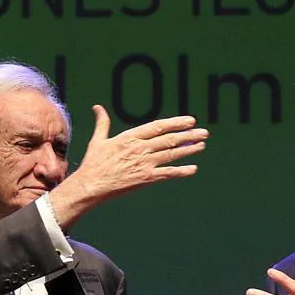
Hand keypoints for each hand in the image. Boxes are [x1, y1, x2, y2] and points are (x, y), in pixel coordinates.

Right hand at [48, 106, 207, 227]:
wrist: (90, 186)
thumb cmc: (93, 164)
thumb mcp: (97, 141)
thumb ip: (103, 123)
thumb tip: (97, 107)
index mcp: (130, 137)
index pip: (158, 126)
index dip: (176, 123)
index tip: (190, 121)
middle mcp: (140, 148)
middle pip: (170, 139)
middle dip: (189, 135)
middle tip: (204, 132)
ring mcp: (144, 163)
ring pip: (172, 154)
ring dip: (189, 150)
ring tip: (202, 145)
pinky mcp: (145, 179)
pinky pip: (168, 174)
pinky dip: (181, 171)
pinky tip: (193, 169)